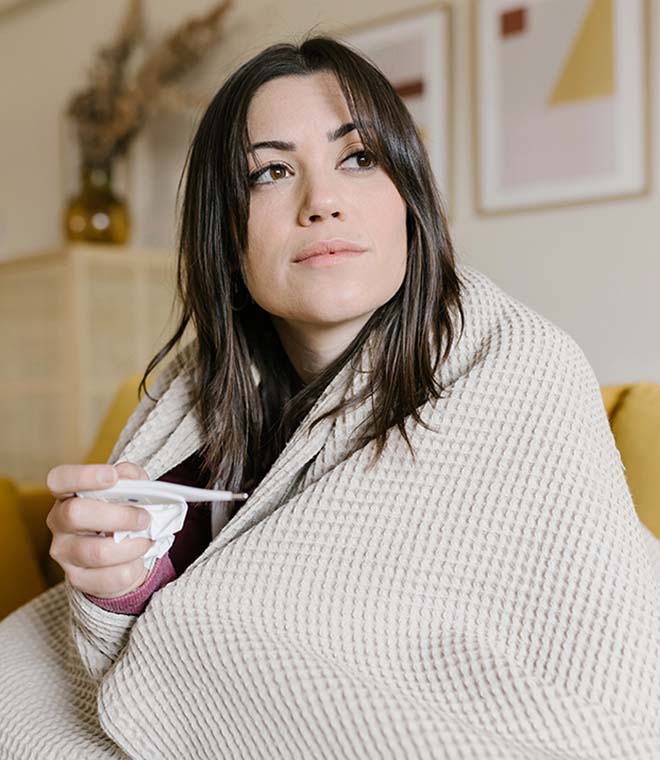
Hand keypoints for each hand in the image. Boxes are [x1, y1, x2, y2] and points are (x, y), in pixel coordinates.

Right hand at [46, 461, 154, 598]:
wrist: (122, 555)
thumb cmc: (121, 513)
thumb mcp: (129, 490)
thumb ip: (131, 477)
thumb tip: (130, 477)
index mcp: (67, 493)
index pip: (59, 479)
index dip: (83, 476)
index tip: (112, 477)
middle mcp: (59, 521)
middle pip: (76, 514)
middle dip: (119, 516)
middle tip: (144, 518)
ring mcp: (64, 552)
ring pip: (99, 552)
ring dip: (133, 546)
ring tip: (146, 540)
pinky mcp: (77, 579)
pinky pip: (112, 577)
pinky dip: (133, 567)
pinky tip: (136, 560)